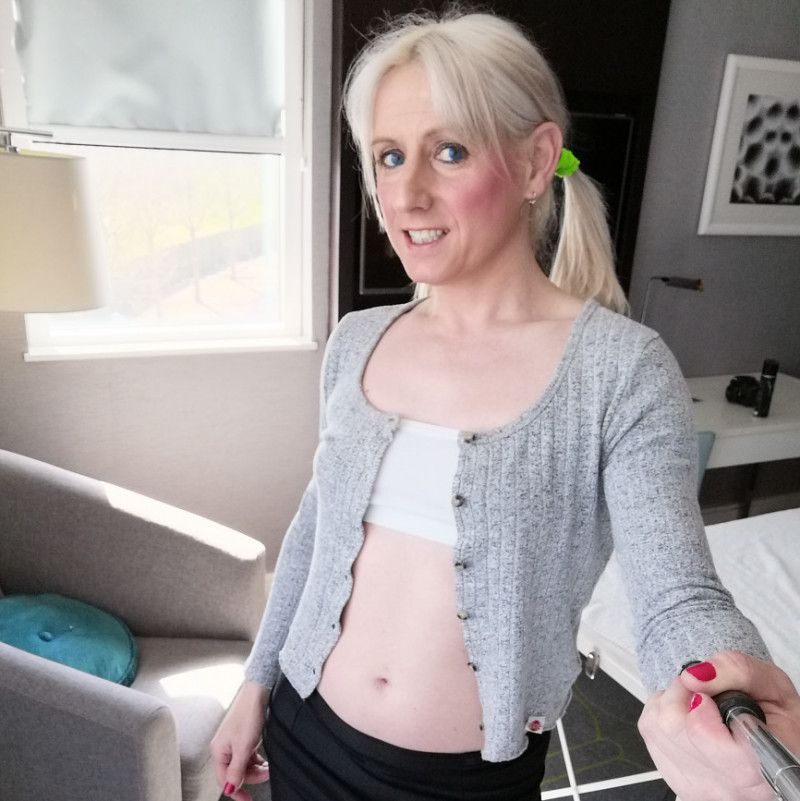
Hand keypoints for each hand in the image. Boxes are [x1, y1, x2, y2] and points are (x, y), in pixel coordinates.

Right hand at [210, 680, 271, 800]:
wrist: (257, 692)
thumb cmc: (248, 715)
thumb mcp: (244, 747)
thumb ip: (236, 770)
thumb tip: (229, 789)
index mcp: (218, 751)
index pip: (224, 779)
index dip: (236, 791)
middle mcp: (224, 747)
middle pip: (235, 773)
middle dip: (251, 776)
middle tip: (266, 775)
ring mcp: (233, 742)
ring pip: (243, 765)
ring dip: (256, 769)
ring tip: (268, 768)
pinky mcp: (243, 737)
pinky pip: (248, 756)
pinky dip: (257, 760)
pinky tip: (265, 761)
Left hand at [638, 650, 799, 800]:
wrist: (780, 751)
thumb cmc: (779, 722)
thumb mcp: (773, 687)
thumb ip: (736, 672)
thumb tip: (693, 675)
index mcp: (756, 766)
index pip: (701, 730)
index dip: (699, 702)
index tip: (709, 695)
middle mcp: (725, 787)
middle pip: (671, 725)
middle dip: (681, 693)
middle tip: (705, 694)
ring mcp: (698, 789)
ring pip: (656, 728)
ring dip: (669, 704)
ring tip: (698, 707)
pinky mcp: (679, 784)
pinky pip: (650, 736)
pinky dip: (662, 717)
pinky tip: (687, 720)